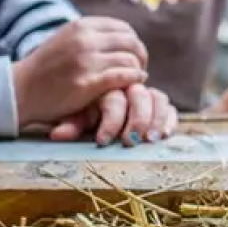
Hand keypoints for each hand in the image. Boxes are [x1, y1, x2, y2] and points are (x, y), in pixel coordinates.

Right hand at [12, 17, 148, 128]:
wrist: (19, 90)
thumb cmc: (44, 69)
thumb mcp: (65, 39)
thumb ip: (89, 35)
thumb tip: (120, 35)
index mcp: (81, 26)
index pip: (123, 29)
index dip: (134, 43)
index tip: (134, 56)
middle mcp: (85, 40)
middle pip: (131, 42)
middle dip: (140, 56)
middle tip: (140, 68)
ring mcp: (86, 61)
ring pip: (130, 60)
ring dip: (138, 70)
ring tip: (136, 78)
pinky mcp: (88, 83)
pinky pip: (123, 76)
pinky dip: (134, 79)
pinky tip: (135, 84)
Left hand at [48, 84, 180, 146]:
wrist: (72, 92)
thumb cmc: (72, 106)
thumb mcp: (69, 114)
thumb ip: (68, 123)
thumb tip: (57, 134)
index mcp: (104, 85)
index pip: (115, 99)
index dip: (111, 121)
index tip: (103, 141)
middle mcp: (126, 86)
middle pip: (140, 96)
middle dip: (138, 120)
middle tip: (130, 141)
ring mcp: (143, 93)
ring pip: (158, 98)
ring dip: (157, 119)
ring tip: (151, 139)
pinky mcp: (155, 104)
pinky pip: (169, 107)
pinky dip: (170, 119)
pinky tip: (166, 134)